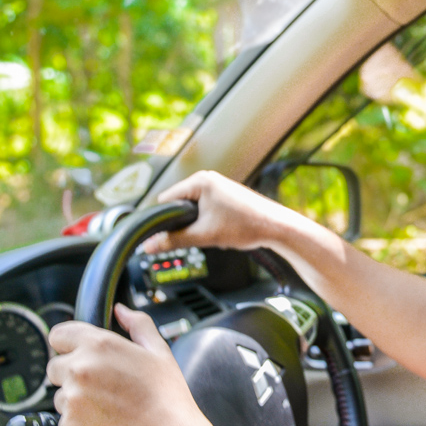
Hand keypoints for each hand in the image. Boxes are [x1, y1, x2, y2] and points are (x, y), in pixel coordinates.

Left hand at [46, 304, 213, 425]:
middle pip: (55, 367)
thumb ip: (138, 324)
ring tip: (108, 408)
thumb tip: (121, 311)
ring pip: (60, 396)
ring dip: (76, 401)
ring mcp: (71, 401)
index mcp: (99, 346)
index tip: (77, 353)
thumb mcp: (159, 351)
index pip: (58, 334)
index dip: (68, 343)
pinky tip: (105, 424)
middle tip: (101, 386)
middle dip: (72, 374)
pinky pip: (64, 422)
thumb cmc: (167, 398)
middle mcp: (79, 370)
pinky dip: (79, 424)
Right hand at [143, 170, 290, 253]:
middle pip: (178, 204)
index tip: (163, 235)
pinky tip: (221, 230)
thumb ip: (174, 240)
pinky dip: (207, 222)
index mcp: (200, 181)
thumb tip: (149, 246)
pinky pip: (205, 209)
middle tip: (196, 236)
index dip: (162, 219)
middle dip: (183, 223)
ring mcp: (217, 186)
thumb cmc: (246, 225)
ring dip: (197, 224)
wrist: (275, 227)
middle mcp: (207, 179)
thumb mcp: (204, 236)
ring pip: (192, 209)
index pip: (165, 199)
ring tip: (213, 232)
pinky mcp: (224, 196)